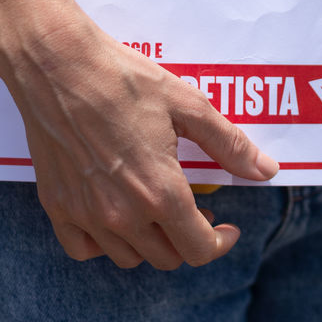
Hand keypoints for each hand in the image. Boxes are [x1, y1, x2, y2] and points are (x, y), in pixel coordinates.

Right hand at [0, 0, 278, 269]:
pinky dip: (103, 243)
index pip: (199, 250)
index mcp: (160, 192)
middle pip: (167, 257)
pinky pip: (83, 249)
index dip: (221, 243)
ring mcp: (86, 214)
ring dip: (150, 242)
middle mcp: (123, 214)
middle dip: (188, 240)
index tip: (226, 227)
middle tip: (194, 209)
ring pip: (128, 257)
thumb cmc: (123, 78)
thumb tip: (266, 171)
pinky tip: (113, 215)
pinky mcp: (56, 205)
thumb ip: (229, 144)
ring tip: (156, 210)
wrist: (56, 64)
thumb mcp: (187, 104)